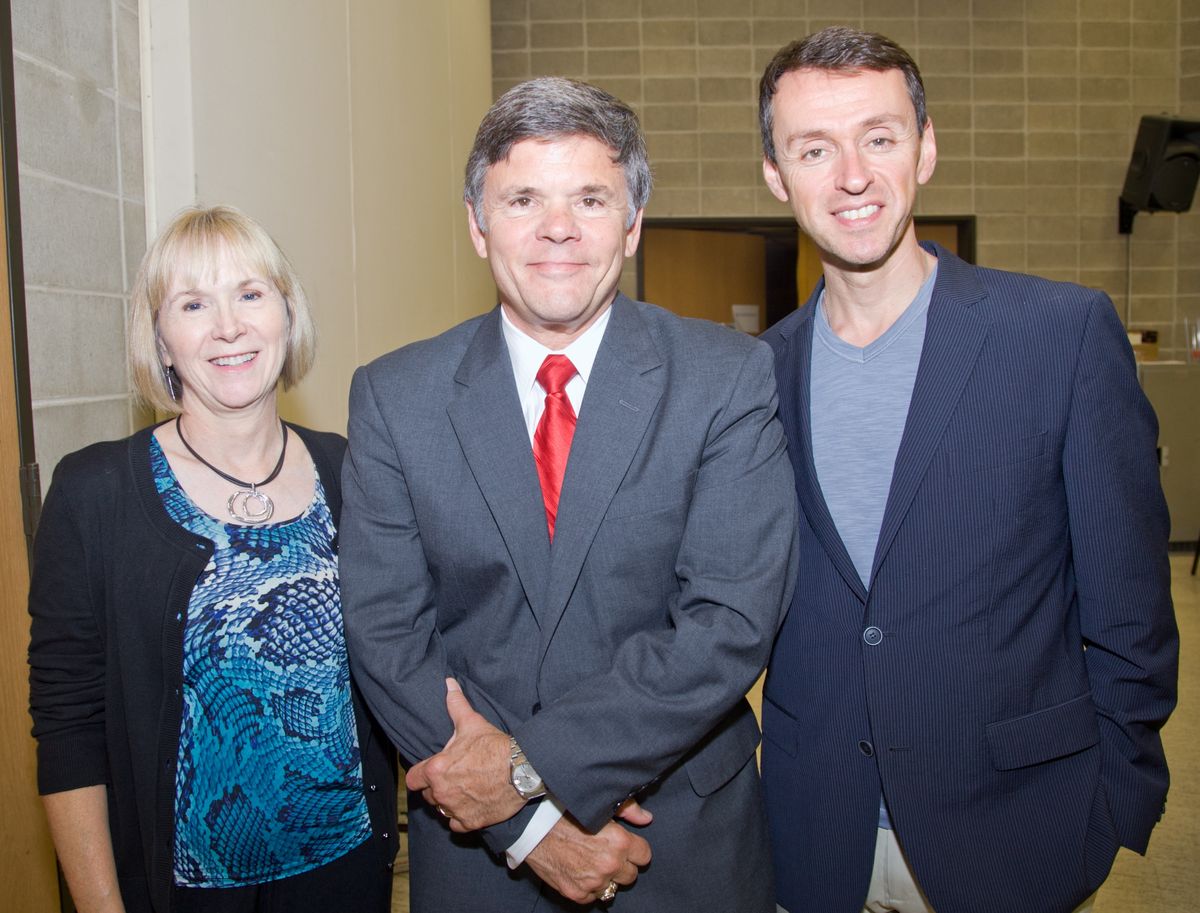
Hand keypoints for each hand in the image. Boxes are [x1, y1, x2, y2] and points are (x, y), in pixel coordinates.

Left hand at [405, 678, 524, 830]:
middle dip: (437, 787)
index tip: (429, 772)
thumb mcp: (472, 723)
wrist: (521, 769)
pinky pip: (456, 825)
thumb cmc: (495, 746)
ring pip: (442, 810)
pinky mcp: (471, 823)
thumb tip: (449, 684)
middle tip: (453, 777)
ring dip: (449, 802)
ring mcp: (456, 810)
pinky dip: (461, 818)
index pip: (414, 779)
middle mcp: (442, 793)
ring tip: (463, 790)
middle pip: (429, 795)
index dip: (420, 774)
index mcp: (436, 770)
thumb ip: (456, 705)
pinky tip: (470, 805)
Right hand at [524, 813, 652, 904]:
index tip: (627, 846)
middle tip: (607, 853)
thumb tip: (646, 818)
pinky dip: (588, 887)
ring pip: (612, 887)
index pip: (644, 856)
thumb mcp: (598, 806)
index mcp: (619, 843)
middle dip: (622, 865)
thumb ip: (627, 810)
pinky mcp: (576, 893)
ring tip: (591, 861)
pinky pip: (592, 896)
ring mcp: (593, 882)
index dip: (635, 850)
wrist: (533, 828)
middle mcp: (609, 865)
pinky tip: (579, 870)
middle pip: (631, 875)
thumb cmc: (564, 812)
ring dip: (605, 877)